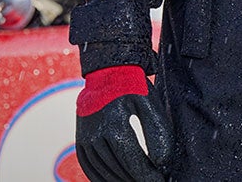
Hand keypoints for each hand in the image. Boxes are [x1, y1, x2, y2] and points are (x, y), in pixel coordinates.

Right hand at [75, 67, 171, 181]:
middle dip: (136, 179)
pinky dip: (100, 177)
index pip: (131, 161)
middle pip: (117, 168)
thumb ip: (158, 133)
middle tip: (152, 181)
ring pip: (102, 170)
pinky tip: (114, 180)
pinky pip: (87, 165)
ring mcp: (84, 136)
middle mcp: (95, 132)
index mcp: (114, 124)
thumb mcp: (150, 104)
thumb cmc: (132, 86)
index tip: (159, 180)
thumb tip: (161, 163)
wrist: (106, 70)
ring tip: (136, 181)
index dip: (147, 175)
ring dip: (119, 180)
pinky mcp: (80, 138)